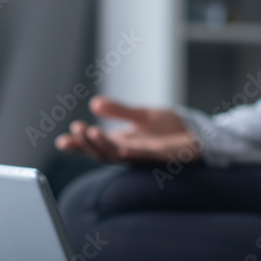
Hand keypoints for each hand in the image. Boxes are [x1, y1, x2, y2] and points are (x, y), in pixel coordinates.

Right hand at [54, 96, 200, 162]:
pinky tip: (122, 148)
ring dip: (105, 146)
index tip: (61, 141)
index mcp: (124, 143)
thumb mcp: (142, 115)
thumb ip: (120, 111)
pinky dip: (134, 153)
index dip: (80, 145)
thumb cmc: (171, 128)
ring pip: (121, 155)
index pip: (97, 146)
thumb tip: (95, 104)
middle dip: (87, 143)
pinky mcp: (165, 157)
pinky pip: (148, 156)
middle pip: (104, 153)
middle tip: (75, 130)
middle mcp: (133, 152)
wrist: (199, 134)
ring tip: (92, 132)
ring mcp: (148, 156)